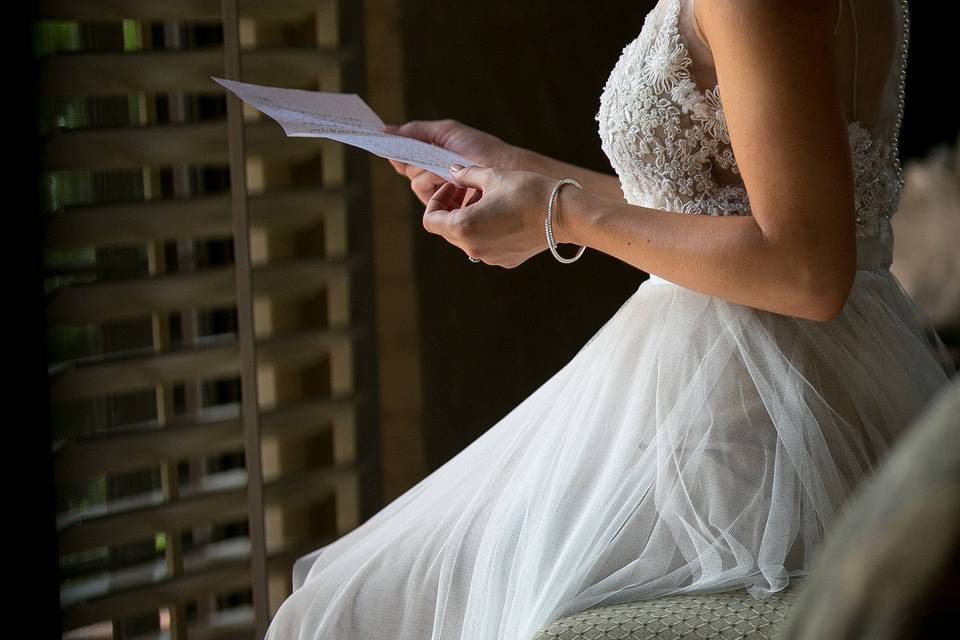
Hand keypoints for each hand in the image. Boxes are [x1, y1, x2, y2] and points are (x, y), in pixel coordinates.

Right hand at [383, 119, 520, 205]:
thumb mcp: (447, 132)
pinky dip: (440, 192)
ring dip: (431, 176)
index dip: (395, 151)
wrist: (505, 169)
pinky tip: (454, 186)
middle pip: (409, 171)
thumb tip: (385, 130)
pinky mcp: (448, 208)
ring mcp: (440, 193)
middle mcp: (433, 176)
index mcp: (431, 157)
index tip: (379, 143)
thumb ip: (416, 131)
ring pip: (418, 186)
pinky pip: (431, 201)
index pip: (406, 157)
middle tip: (435, 158)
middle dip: (419, 163)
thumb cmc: (479, 148)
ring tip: (450, 171)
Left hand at [422, 164, 557, 268]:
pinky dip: (485, 230)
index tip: (454, 187)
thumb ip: (466, 175)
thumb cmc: (528, 191)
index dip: (436, 200)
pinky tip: (503, 214)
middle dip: (452, 208)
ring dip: (469, 219)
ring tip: (488, 199)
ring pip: (466, 238)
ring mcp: (490, 257)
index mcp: (464, 227)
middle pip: (447, 230)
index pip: (430, 219)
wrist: (565, 214)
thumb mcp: (492, 175)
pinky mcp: (506, 260)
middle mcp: (473, 248)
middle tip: (469, 189)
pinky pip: (485, 245)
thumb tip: (452, 172)